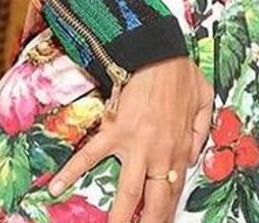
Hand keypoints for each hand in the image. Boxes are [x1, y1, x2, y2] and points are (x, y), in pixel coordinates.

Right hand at [49, 56, 212, 221]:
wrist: (157, 51)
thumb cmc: (179, 72)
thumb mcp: (202, 100)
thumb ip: (200, 131)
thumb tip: (191, 158)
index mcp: (179, 147)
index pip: (173, 191)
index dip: (167, 212)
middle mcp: (158, 153)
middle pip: (154, 202)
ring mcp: (135, 144)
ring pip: (127, 192)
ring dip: (119, 218)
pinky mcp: (114, 131)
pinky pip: (91, 155)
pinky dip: (72, 171)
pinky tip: (56, 187)